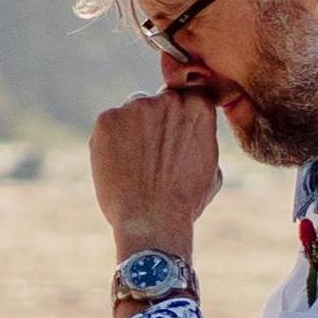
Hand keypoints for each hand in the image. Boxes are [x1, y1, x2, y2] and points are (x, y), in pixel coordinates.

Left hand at [89, 90, 219, 259]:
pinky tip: (118, 166)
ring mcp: (135, 107)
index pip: (186, 96)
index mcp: (198, 106)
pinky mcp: (106, 119)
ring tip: (134, 164)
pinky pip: (108, 124)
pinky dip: (109, 141)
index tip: (174, 136)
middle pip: (157, 101)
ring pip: (131, 111)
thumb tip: (194, 132)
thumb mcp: (211, 167)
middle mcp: (168, 100)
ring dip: (131, 129)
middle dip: (154, 122)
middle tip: (151, 155)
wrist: (151, 221)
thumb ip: (201, 139)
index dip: (178, 117)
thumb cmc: (185, 202)